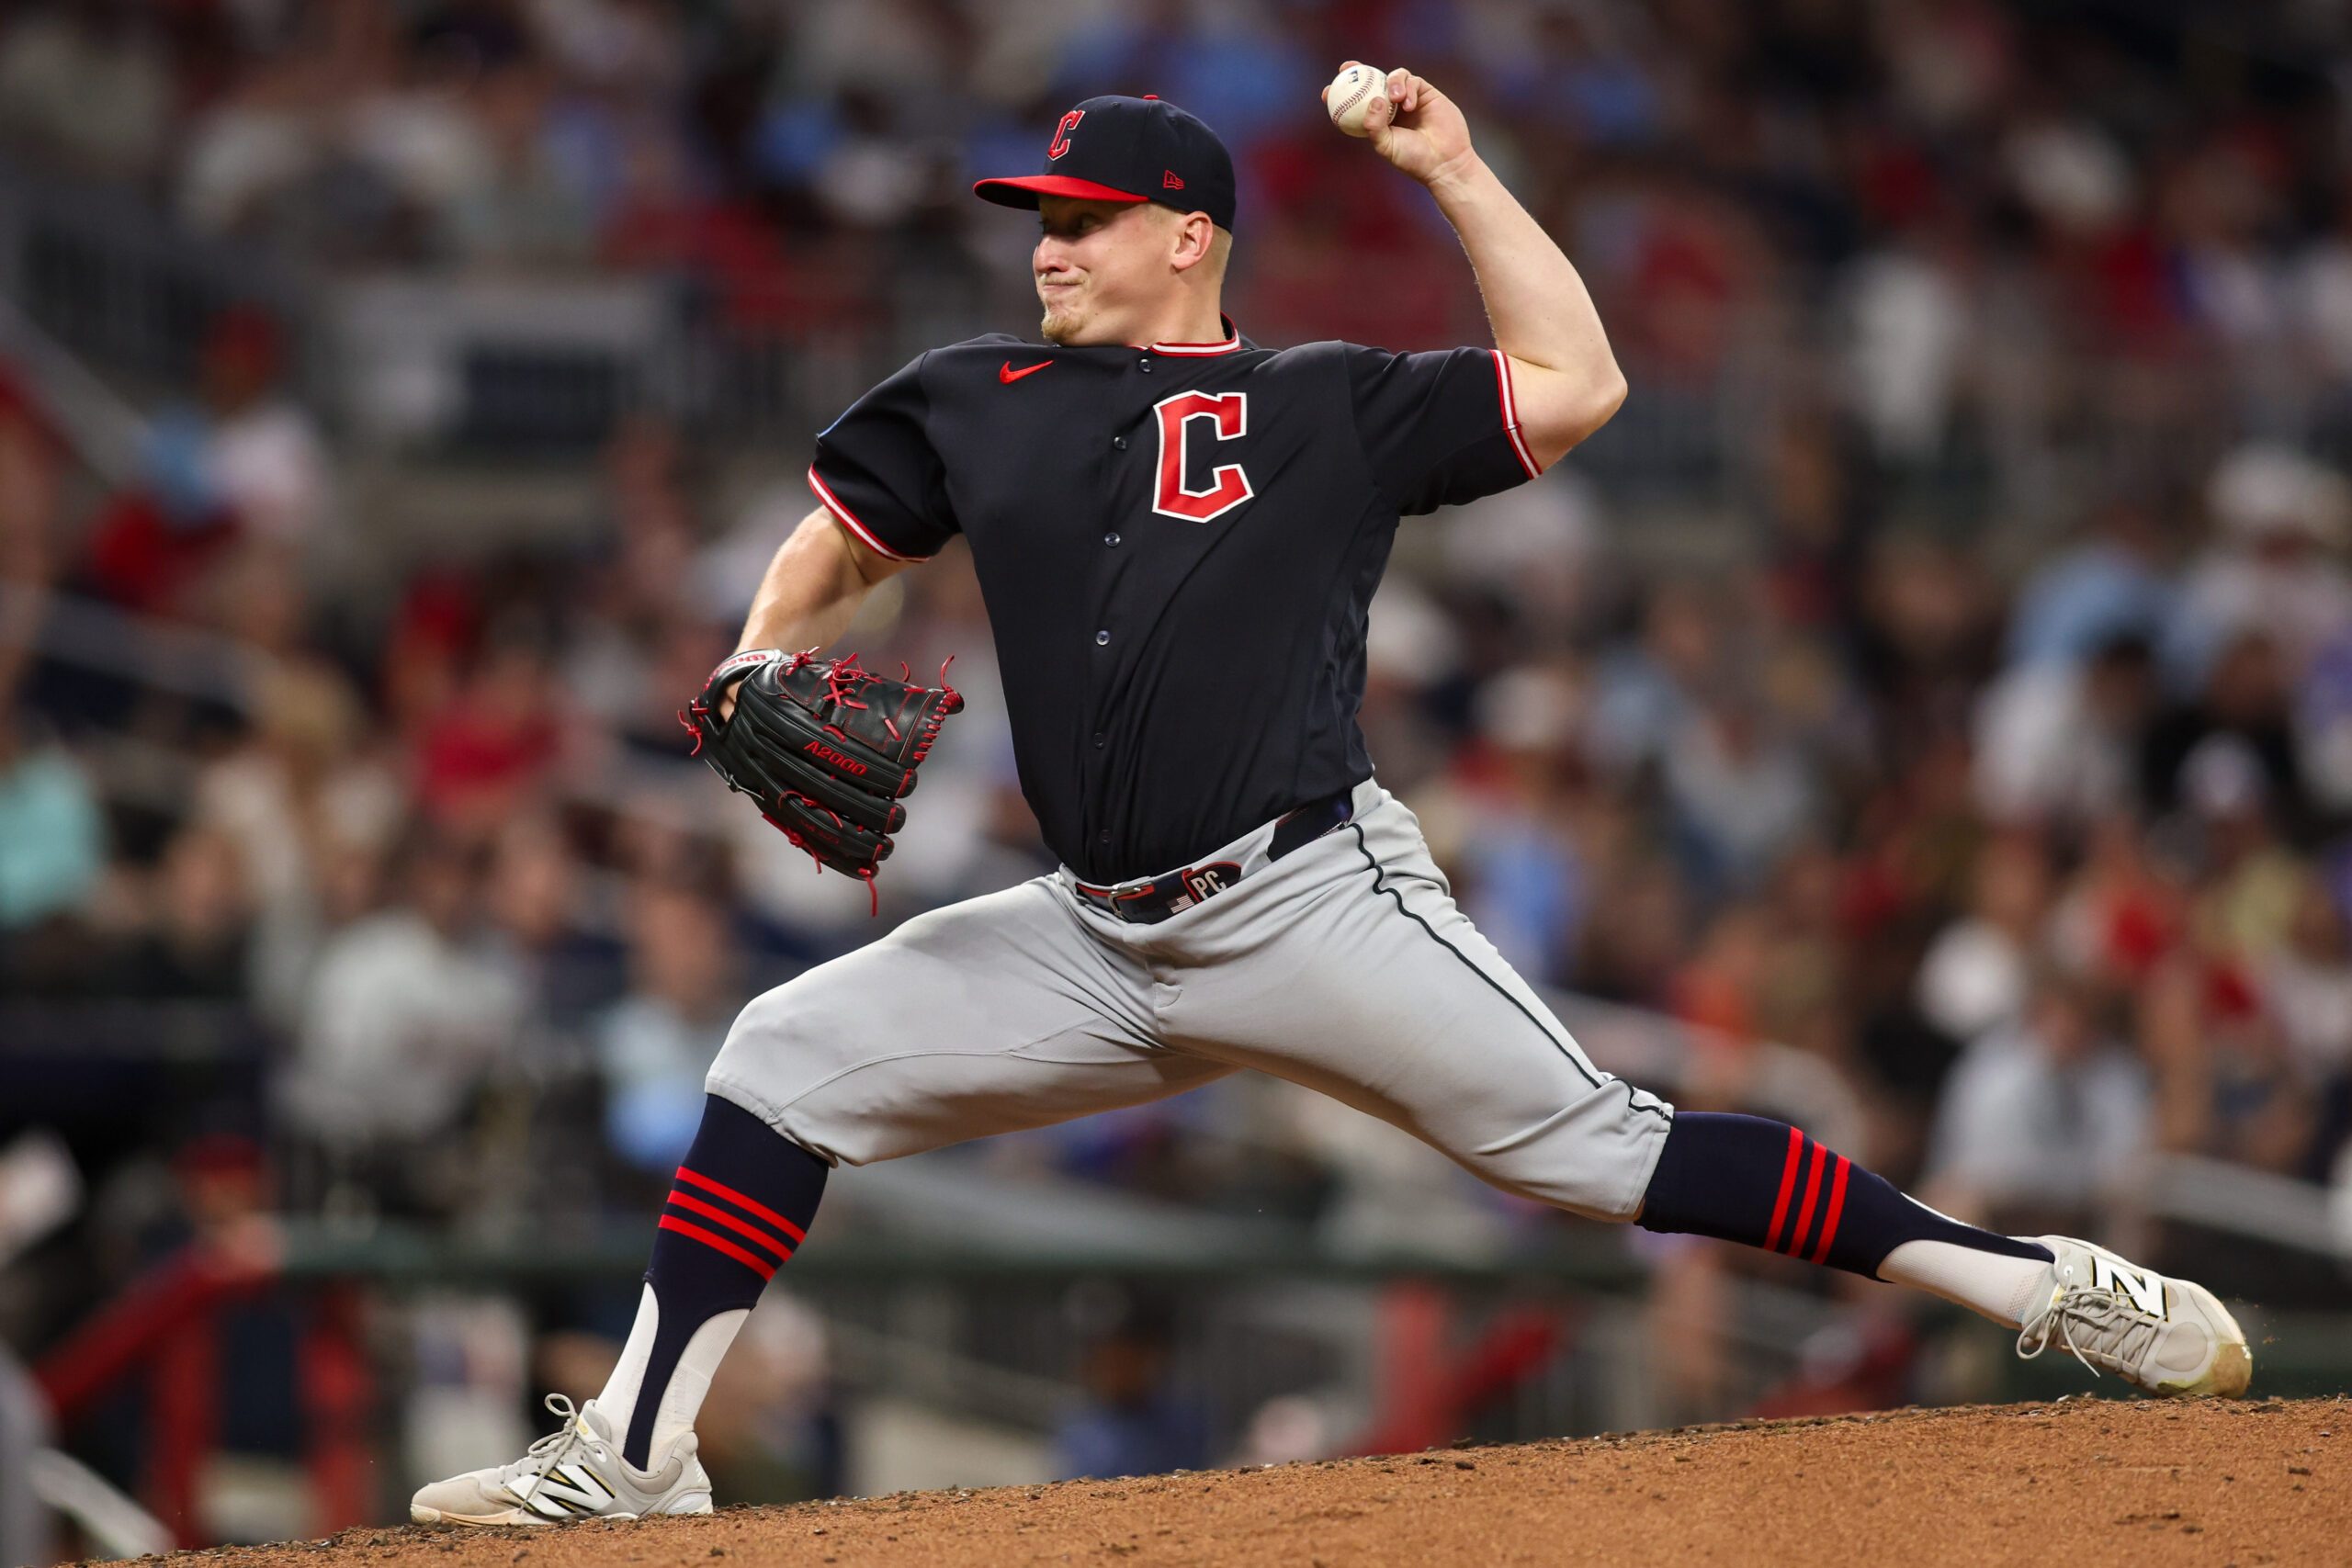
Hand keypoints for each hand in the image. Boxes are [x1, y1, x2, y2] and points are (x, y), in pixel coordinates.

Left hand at [1323, 63, 1477, 188]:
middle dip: (1357, 72)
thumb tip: (1373, 99)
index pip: (1356, 104)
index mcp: (1378, 122)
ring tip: (1394, 99)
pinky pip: (1412, 81)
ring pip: (1392, 78)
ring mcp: (1408, 99)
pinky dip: (1407, 88)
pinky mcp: (1426, 92)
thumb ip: (1374, 125)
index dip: (1341, 94)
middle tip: (1347, 68)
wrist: (1444, 160)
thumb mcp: (1386, 146)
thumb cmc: (1414, 159)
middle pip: (1371, 83)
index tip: (1327, 92)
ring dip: (1390, 83)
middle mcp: (1391, 108)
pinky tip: (1408, 104)